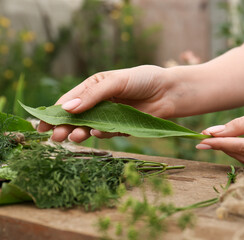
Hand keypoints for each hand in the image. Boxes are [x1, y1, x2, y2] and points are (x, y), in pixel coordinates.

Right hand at [38, 65, 175, 141]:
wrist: (168, 92)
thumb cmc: (143, 80)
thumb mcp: (116, 81)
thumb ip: (93, 95)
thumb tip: (67, 108)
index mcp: (94, 87)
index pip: (70, 100)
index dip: (55, 112)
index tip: (43, 124)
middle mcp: (100, 103)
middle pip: (77, 117)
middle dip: (64, 127)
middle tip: (55, 137)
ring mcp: (110, 116)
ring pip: (89, 128)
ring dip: (79, 133)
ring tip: (73, 137)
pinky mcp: (121, 128)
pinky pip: (107, 133)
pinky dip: (101, 134)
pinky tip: (97, 133)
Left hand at [196, 95, 243, 164]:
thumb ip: (241, 125)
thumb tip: (215, 132)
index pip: (241, 146)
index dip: (220, 143)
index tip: (201, 141)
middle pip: (241, 155)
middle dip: (221, 146)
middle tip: (203, 138)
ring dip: (228, 148)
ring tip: (212, 139)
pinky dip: (239, 150)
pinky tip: (229, 142)